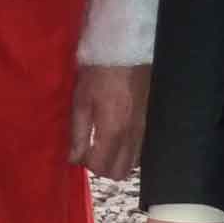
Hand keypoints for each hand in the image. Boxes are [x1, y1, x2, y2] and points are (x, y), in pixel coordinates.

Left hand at [68, 64, 150, 179]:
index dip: (86, 163)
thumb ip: (78, 133)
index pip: (101, 167)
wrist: (127, 50)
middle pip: (119, 173)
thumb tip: (73, 158)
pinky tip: (116, 136)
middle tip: (90, 150)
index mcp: (113, 130)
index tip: (78, 151)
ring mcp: (144, 130)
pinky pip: (139, 150)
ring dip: (116, 160)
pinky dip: (127, 151)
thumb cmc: (99, 72)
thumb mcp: (81, 99)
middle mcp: (132, 136)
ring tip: (102, 143)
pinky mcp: (149, 122)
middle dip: (102, 167)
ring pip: (132, 164)